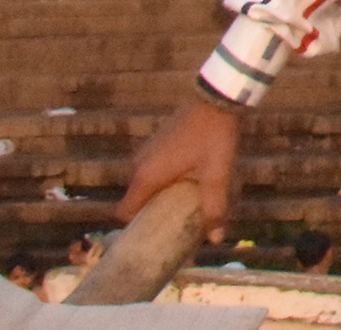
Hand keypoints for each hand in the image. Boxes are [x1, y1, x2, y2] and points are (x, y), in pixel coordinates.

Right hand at [118, 93, 243, 248]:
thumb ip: (214, 208)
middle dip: (151, 215)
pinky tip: (184, 186)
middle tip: (171, 229)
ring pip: (144, 185)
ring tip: (180, 210)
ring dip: (158, 197)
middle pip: (135, 201)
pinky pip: (152, 170)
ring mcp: (145, 152)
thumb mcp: (215, 175)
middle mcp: (138, 164)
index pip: (124, 213)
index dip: (133, 229)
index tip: (150, 239)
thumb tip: (216, 240)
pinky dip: (162, 182)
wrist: (216, 99)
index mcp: (145, 176)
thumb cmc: (214, 138)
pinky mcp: (156, 144)